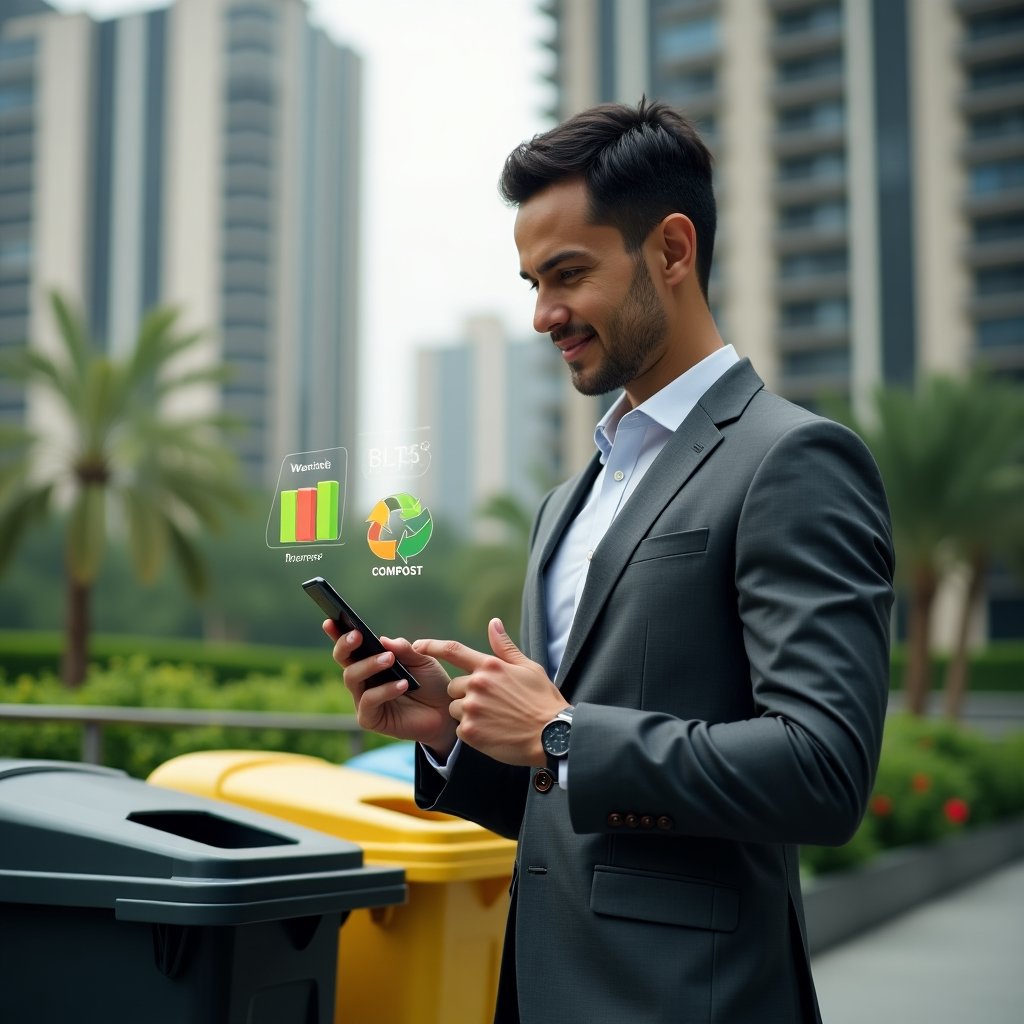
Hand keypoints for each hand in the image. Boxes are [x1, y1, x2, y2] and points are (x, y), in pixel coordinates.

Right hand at [324, 620, 457, 756]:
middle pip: (344, 660)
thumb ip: (404, 650)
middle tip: (358, 635)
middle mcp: (363, 680)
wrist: (446, 711)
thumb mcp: (422, 660)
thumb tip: (383, 640)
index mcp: (371, 662)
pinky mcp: (370, 719)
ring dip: (369, 665)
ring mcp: (364, 700)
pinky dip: (385, 690)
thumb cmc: (431, 682)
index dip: (337, 633)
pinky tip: (402, 684)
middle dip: (346, 646)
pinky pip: (368, 701)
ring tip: (390, 659)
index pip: (350, 647)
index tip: (330, 620)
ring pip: (352, 678)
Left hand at [413, 618, 567, 766]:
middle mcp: (477, 684)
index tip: (417, 646)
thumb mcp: (528, 668)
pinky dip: (472, 731)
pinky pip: (460, 728)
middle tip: (490, 704)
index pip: (453, 650)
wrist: (552, 735)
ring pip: (455, 708)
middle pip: (454, 686)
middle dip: (465, 693)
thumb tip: (493, 623)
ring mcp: (472, 708)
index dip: (431, 646)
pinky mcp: (470, 731)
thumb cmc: (543, 700)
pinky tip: (492, 732)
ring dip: (467, 713)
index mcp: (490, 666)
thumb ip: (504, 647)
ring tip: (493, 719)